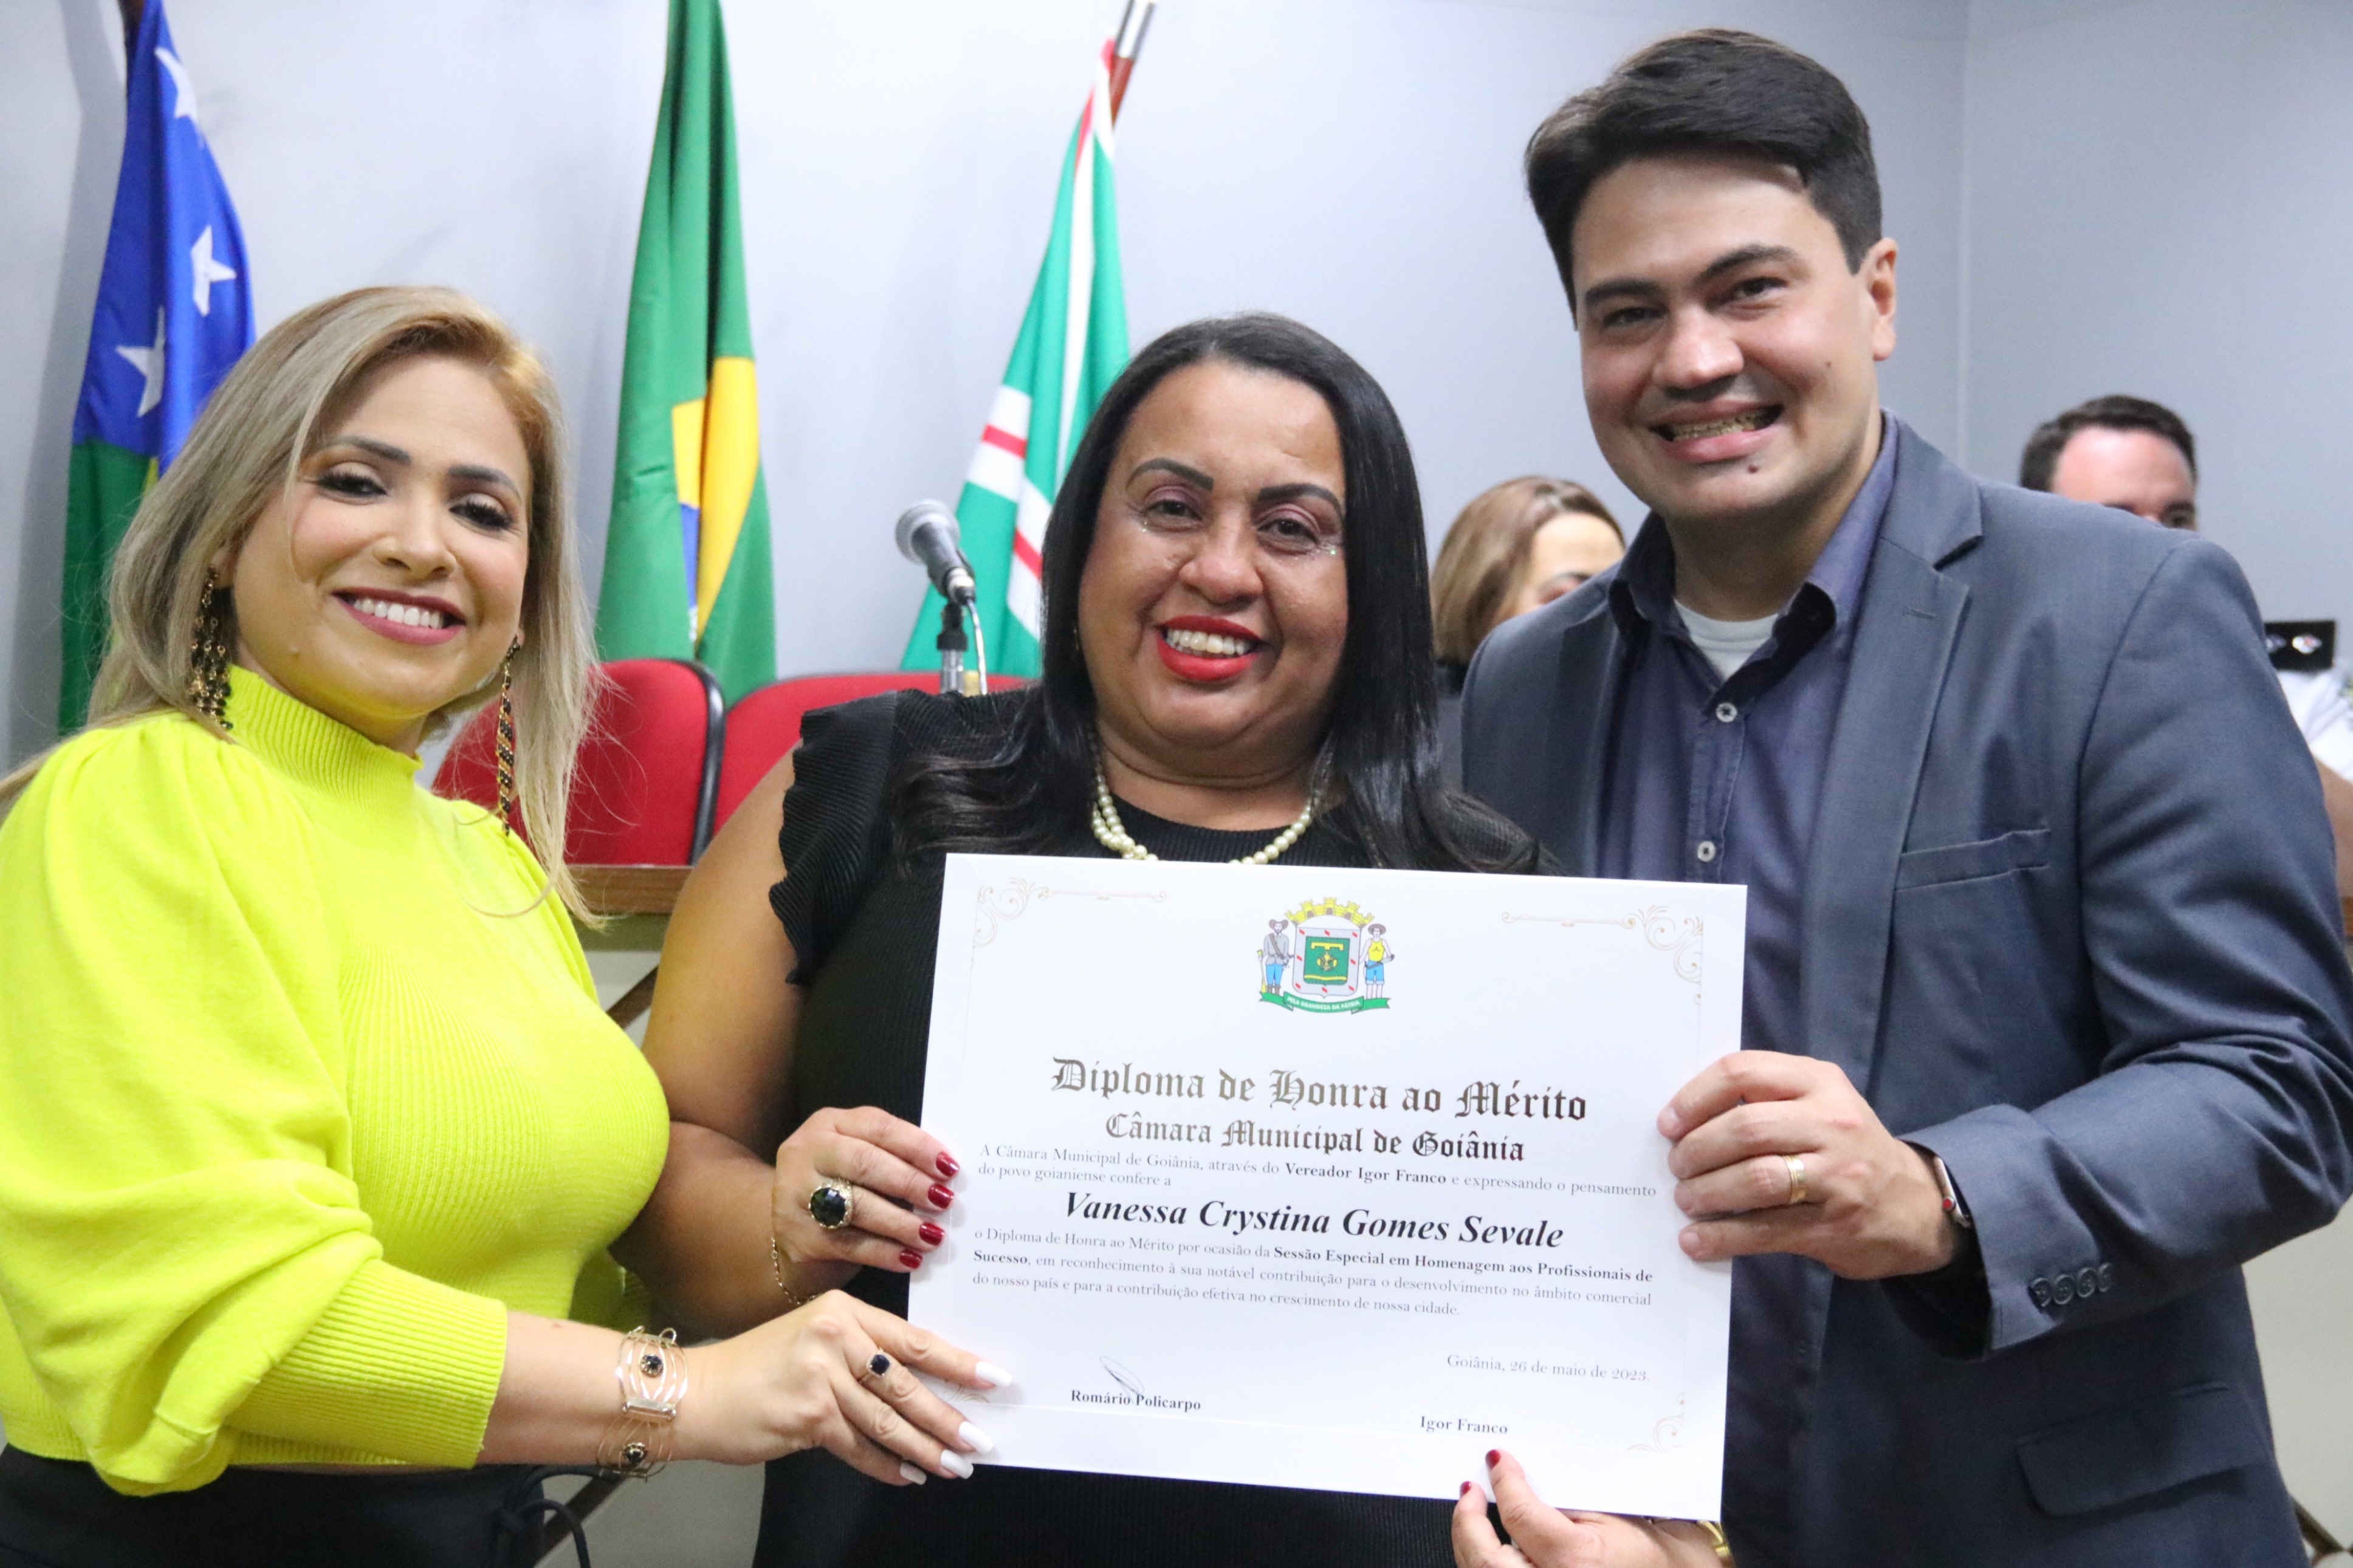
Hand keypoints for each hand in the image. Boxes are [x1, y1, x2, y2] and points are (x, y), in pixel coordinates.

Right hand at [677, 1290, 1005, 1482]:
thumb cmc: (758, 1368)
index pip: (916, 1340)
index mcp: (845, 1310)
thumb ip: (862, 1354)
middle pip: (908, 1384)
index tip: (993, 1378)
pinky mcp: (809, 1415)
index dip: (959, 1363)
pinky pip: (860, 1447)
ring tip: (954, 1464)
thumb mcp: (813, 1338)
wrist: (699, 1391)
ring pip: (889, 1420)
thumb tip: (919, 1386)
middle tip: (980, 1439)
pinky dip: (886, 1465)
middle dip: (949, 1417)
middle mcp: (837, 1336)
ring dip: (925, 1447)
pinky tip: (908, 1475)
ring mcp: (822, 1376)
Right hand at [772, 1106, 959, 1281]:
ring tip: (932, 1235)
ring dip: (901, 1222)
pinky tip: (910, 1259)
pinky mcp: (799, 1236)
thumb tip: (945, 1175)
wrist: (792, 1228)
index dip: (916, 1145)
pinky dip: (884, 1252)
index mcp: (829, 1124)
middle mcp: (808, 1152)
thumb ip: (892, 1157)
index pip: (878, 1126)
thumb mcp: (856, 1157)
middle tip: (943, 1200)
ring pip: (857, 1206)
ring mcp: (797, 1194)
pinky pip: (849, 1244)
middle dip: (909, 1182)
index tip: (948, 1167)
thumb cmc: (839, 1186)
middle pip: (864, 1163)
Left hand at [1452, 1449, 1720, 1566]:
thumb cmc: (1664, 1560)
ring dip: (1470, 1547)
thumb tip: (1528, 1476)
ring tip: (1469, 1517)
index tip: (1497, 1461)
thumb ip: (1571, 1500)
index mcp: (1574, 1560)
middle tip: (1468, 1491)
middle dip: (1467, 1521)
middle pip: (1485, 1557)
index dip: (1504, 1482)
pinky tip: (1490, 1552)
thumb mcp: (1620, 1517)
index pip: (1519, 1514)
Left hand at [1659, 1051, 1954, 1278]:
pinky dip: (1722, 1237)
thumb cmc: (1847, 1148)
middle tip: (1676, 1167)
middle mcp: (1832, 1123)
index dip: (1694, 1098)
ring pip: (1755, 1178)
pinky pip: (1765, 1230)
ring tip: (1686, 1200)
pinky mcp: (1834, 1225)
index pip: (1742, 1072)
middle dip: (1697, 1150)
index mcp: (1819, 1082)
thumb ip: (1764, 1099)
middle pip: (1745, 1128)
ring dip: (1707, 1192)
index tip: (1668, 1124)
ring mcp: (1837, 1176)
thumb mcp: (1819, 1103)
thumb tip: (1683, 1120)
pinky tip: (1696, 1241)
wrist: (1916, 1205)